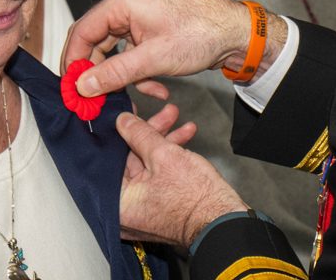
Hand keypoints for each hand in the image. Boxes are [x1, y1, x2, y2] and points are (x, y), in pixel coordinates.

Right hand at [61, 0, 286, 96]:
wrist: (237, 32)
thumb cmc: (202, 33)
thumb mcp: (153, 58)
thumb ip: (115, 72)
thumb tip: (84, 85)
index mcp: (123, 1)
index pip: (83, 31)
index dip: (73, 61)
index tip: (71, 88)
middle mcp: (128, 4)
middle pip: (97, 42)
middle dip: (98, 73)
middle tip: (94, 100)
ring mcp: (140, 16)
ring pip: (116, 51)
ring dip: (122, 77)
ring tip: (130, 99)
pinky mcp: (152, 29)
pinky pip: (134, 53)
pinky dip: (140, 73)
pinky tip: (157, 90)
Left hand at [114, 111, 246, 245]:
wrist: (224, 221)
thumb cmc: (195, 199)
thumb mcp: (164, 155)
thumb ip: (140, 134)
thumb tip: (124, 121)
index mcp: (117, 203)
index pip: (111, 159)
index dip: (123, 131)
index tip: (130, 115)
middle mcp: (125, 211)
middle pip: (130, 161)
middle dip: (150, 134)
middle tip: (163, 116)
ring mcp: (143, 211)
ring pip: (147, 167)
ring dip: (165, 143)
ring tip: (182, 125)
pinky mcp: (160, 209)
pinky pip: (157, 179)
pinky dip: (169, 161)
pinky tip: (184, 141)